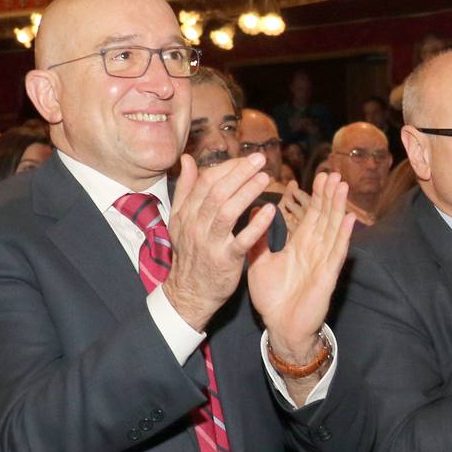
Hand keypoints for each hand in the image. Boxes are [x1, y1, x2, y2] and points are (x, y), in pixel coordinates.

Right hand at [162, 154, 272, 330]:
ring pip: (228, 211)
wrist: (189, 292)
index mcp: (186, 213)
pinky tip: (270, 210)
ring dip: (247, 192)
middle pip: (217, 192)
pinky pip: (242, 240)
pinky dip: (256, 224)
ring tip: (265, 177)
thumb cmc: (191, 253)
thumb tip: (187, 160)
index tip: (246, 160)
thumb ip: (186, 189)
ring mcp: (210, 243)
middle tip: (260, 159)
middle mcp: (196, 225)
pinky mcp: (225, 260)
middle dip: (239, 172)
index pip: (206, 182)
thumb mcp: (180, 220)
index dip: (228, 168)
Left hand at [250, 172, 354, 362]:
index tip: (320, 177)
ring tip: (343, 186)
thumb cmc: (273, 299)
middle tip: (334, 173)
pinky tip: (349, 219)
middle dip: (330, 196)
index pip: (311, 217)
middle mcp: (314, 251)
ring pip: (332, 230)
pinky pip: (336, 253)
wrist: (280, 328)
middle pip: (324, 218)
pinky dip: (343, 236)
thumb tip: (252, 214)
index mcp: (300, 247)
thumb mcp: (259, 263)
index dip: (316, 197)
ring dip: (338, 208)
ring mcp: (323, 262)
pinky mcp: (327, 276)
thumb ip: (258, 240)